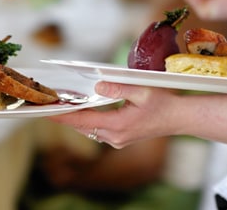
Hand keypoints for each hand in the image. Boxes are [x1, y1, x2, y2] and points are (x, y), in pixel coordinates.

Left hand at [47, 82, 183, 148]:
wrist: (179, 118)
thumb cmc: (164, 102)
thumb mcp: (142, 90)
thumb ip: (119, 88)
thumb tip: (98, 85)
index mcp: (118, 125)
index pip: (83, 120)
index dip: (63, 115)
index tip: (47, 111)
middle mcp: (115, 137)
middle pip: (82, 126)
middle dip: (66, 116)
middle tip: (49, 104)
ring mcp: (117, 141)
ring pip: (89, 130)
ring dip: (76, 119)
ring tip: (61, 106)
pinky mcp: (120, 140)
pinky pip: (97, 131)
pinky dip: (88, 121)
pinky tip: (82, 111)